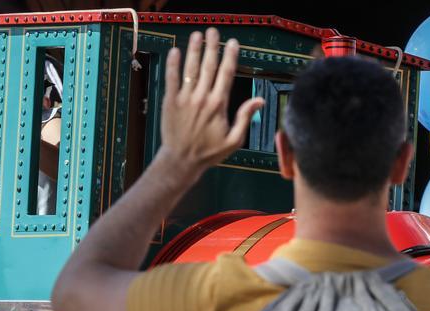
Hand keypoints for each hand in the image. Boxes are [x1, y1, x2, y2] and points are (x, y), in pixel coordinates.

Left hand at [157, 28, 263, 176]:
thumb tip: (260, 100)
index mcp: (219, 105)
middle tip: (214, 31)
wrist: (181, 160)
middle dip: (212, 47)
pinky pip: (172, 79)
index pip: (226, 74)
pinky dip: (173, 65)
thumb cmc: (209, 152)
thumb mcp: (234, 140)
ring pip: (191, 69)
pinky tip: (175, 51)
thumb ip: (245, 118)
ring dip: (194, 50)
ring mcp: (185, 99)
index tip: (232, 42)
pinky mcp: (170, 102)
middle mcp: (202, 98)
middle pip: (209, 67)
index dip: (230, 56)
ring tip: (197, 35)